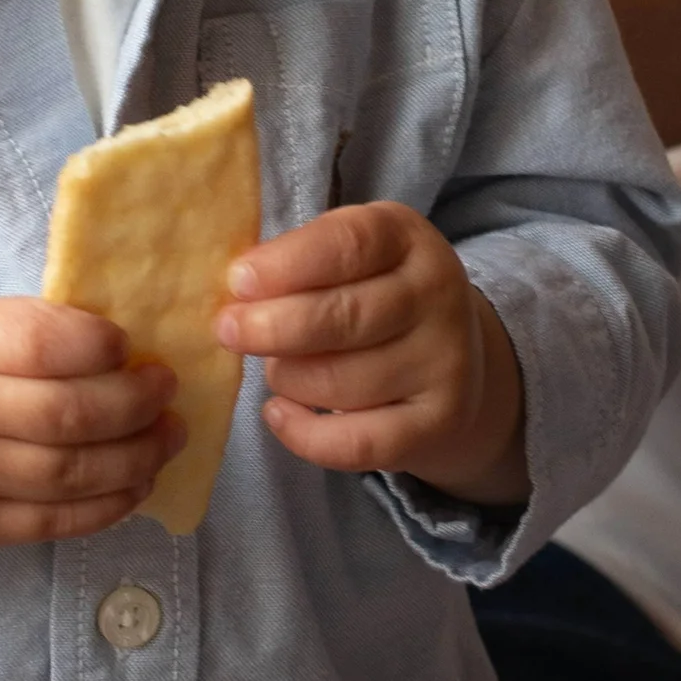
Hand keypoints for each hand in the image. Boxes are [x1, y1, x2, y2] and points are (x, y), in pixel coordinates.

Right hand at [0, 295, 179, 555]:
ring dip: (139, 457)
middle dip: (139, 404)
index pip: (46, 341)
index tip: (128, 345)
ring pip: (74, 474)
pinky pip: (54, 522)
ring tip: (167, 438)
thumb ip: (17, 329)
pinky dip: (108, 505)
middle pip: (73, 413)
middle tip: (167, 393)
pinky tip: (135, 485)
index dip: (104, 344)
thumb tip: (113, 340)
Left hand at [217, 202, 525, 502]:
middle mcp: (437, 294)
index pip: (349, 244)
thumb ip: (296, 260)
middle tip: (228, 332)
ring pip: (340, 381)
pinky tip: (279, 413)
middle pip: (344, 317)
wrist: (452, 357)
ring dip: (287, 378)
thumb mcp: (344, 255)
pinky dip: (304, 434)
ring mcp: (446, 362)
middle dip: (272, 328)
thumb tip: (235, 290)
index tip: (238, 281)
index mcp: (406, 238)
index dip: (287, 264)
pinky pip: (357, 442)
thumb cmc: (371, 294)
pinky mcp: (439, 421)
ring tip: (276, 369)